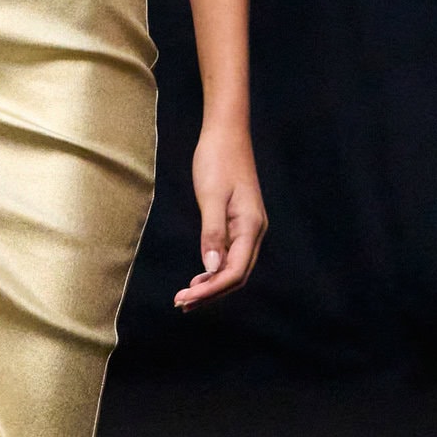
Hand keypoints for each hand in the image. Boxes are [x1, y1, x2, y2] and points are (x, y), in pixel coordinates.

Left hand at [175, 122, 267, 309]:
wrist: (226, 133)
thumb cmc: (217, 160)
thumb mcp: (210, 196)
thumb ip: (212, 233)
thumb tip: (210, 268)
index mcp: (250, 226)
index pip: (234, 272)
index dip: (211, 290)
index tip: (186, 297)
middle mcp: (254, 231)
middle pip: (236, 275)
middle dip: (210, 293)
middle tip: (181, 303)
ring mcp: (249, 227)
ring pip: (234, 267)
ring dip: (212, 284)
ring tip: (187, 296)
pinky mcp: (240, 222)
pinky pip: (231, 254)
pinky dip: (214, 269)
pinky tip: (199, 275)